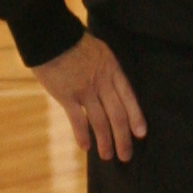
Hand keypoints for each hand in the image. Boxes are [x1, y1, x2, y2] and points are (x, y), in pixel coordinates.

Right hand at [34, 32, 147, 161]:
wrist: (50, 36)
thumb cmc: (72, 42)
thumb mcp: (99, 51)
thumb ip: (105, 70)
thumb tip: (110, 89)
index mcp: (111, 69)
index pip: (129, 97)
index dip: (136, 117)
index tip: (141, 133)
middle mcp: (101, 81)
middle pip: (118, 114)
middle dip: (123, 138)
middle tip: (126, 155)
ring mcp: (85, 89)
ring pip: (100, 121)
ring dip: (105, 141)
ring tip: (107, 155)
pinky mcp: (66, 95)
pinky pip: (78, 119)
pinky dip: (83, 135)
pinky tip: (86, 146)